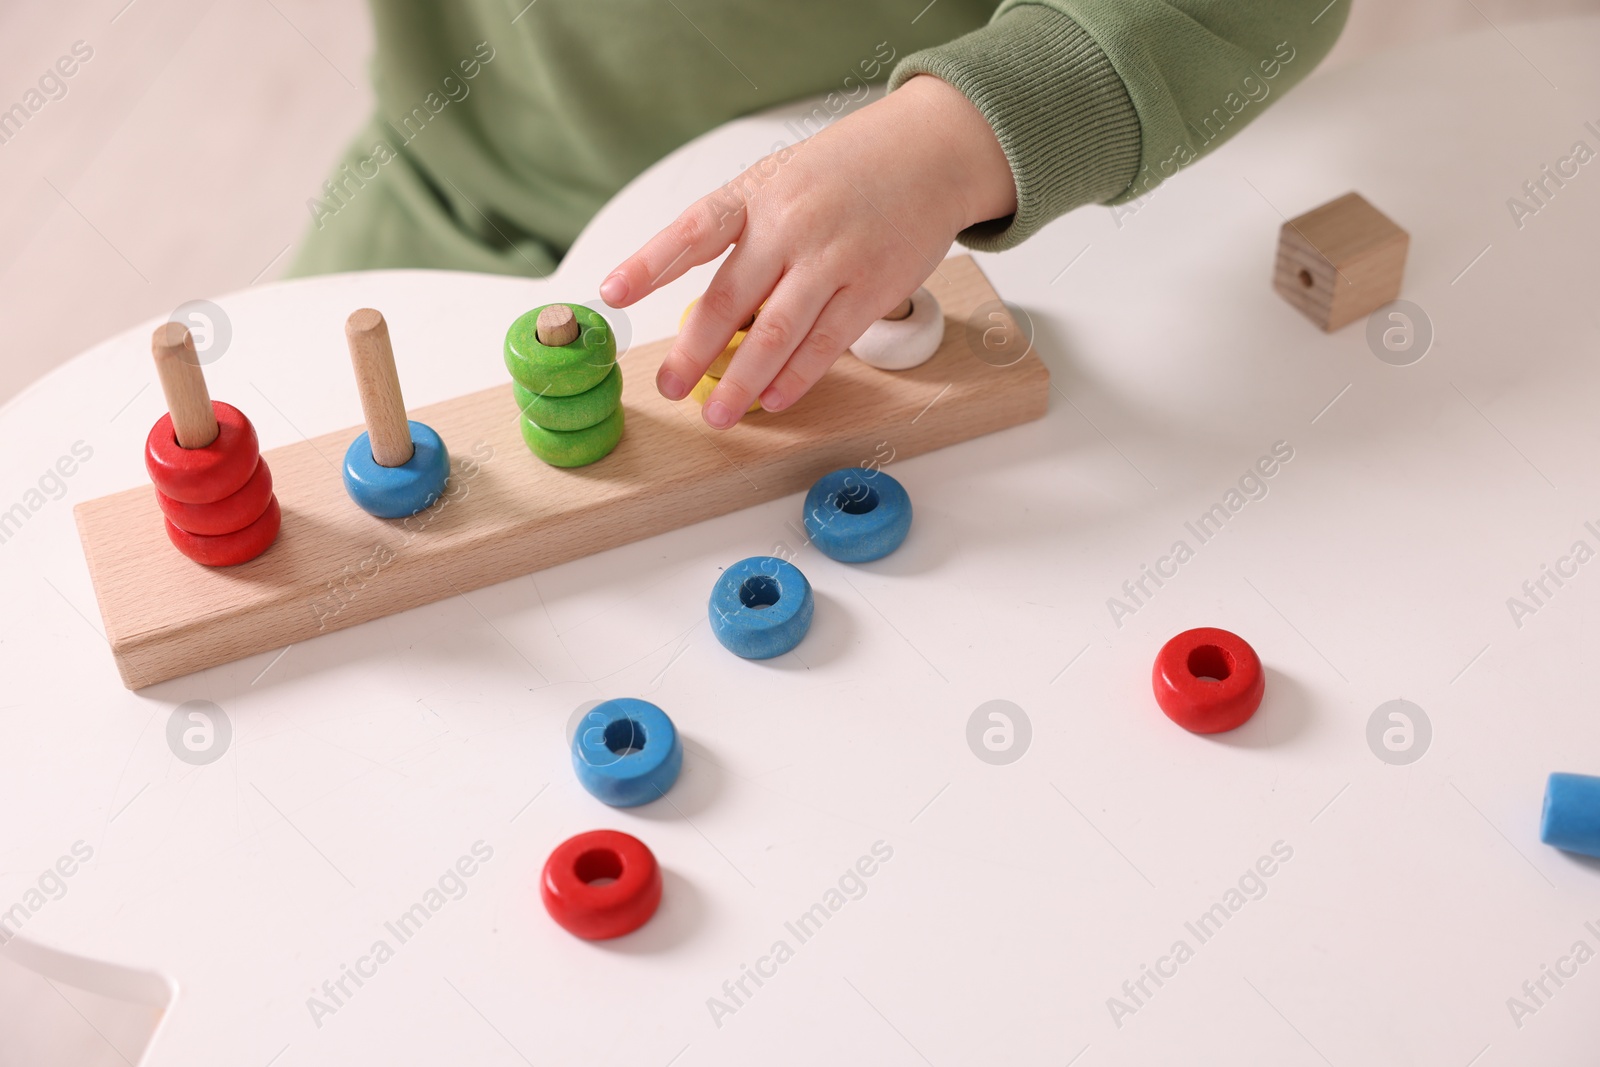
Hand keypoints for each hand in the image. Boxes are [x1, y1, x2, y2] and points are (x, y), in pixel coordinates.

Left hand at [599, 75, 1016, 428]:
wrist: (931, 152)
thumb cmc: (848, 171)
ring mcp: (834, 258)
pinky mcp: (872, 288)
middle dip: (693, 351)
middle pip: (730, 299)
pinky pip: (826, 343)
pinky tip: (774, 400)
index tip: (612, 292)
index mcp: (757, 196)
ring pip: (777, 333)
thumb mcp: (783, 182)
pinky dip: (796, 378)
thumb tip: (711, 313)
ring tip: (717, 413)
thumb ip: (744, 237)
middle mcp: (791, 225)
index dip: (649, 263)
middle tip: (669, 387)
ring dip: (743, 381)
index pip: (693, 230)